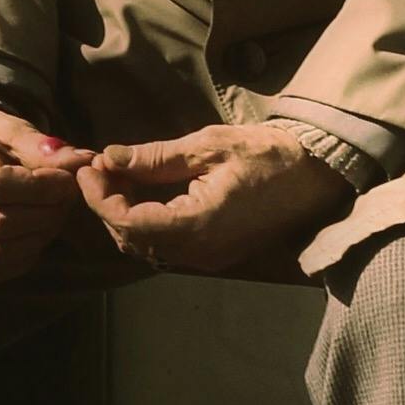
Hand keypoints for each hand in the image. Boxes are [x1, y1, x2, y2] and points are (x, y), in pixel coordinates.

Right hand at [0, 105, 92, 281]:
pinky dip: (25, 255)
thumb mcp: (3, 125)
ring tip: (55, 213)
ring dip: (39, 236)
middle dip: (46, 213)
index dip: (40, 188)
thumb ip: (38, 145)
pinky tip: (36, 231)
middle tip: (67, 197)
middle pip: (0, 223)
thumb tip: (80, 162)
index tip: (66, 179)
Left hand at [77, 122, 346, 278]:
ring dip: (124, 214)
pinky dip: (146, 221)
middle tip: (98, 167)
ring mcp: (209, 258)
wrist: (317, 174)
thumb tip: (110, 158)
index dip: (98, 197)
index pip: (127, 223)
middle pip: (131, 240)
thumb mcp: (208, 146)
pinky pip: (167, 245)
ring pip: (146, 246)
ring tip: (116, 176)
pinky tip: (143, 191)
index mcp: (196, 227)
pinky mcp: (216, 253)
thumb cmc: (267, 153)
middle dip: (106, 204)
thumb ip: (155, 158)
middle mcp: (199, 253)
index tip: (87, 167)